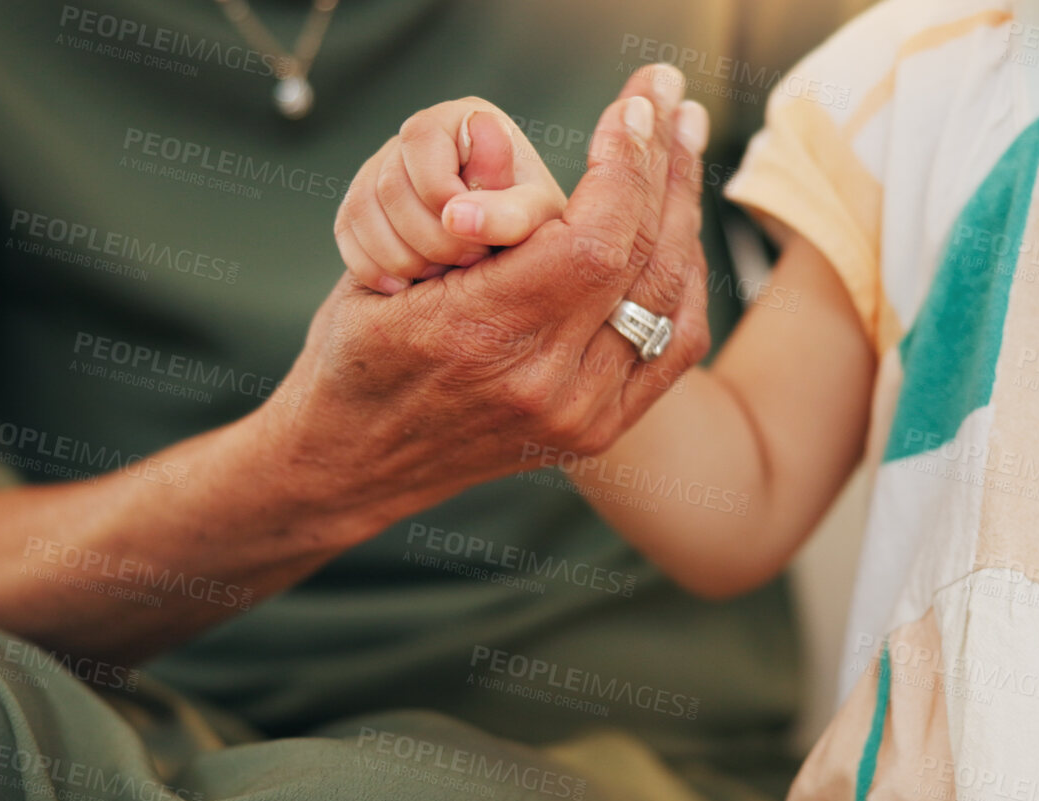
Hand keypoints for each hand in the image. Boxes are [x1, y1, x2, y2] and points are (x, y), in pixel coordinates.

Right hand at [256, 63, 714, 546]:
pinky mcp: (597, 429)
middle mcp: (543, 383)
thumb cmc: (357, 352)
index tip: (630, 105)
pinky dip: (686, 280)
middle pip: (645, 257)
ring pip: (671, 296)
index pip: (595, 238)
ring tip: (683, 144)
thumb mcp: (386, 270)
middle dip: (666, 165)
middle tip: (674, 99)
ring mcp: (578, 414)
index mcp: (483, 335)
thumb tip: (516, 142)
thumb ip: (465, 217)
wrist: (352, 464)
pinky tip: (679, 227)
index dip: (624, 164)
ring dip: (684, 210)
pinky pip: (674, 345)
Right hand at [333, 97, 575, 292]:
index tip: (480, 240)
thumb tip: (455, 217)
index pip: (421, 141)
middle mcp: (419, 134)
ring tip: (442, 274)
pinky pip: (346, 228)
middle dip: (428, 237)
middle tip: (467, 263)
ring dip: (401, 255)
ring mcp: (385, 165)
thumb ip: (509, 214)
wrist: (506, 254)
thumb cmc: (530, 226)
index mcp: (465, 119)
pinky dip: (372, 265)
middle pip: (390, 184)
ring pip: (362, 208)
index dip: (443, 197)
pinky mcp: (364, 200)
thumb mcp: (535, 221)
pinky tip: (404, 285)